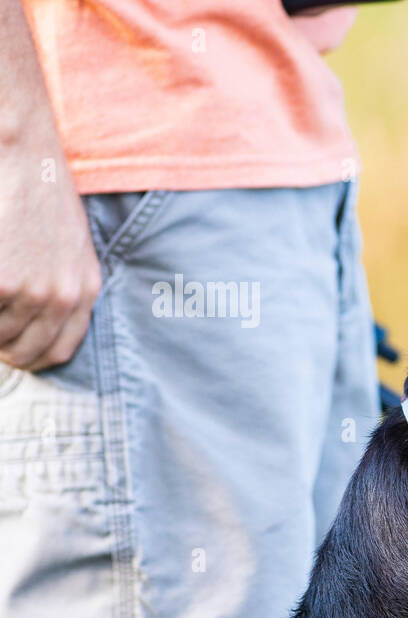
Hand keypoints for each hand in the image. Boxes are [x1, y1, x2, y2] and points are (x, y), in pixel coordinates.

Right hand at [0, 155, 100, 369]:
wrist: (23, 156)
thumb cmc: (40, 193)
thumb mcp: (70, 246)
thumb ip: (60, 286)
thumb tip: (34, 321)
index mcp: (85, 290)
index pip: (59, 352)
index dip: (30, 357)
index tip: (10, 350)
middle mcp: (63, 298)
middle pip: (24, 352)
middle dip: (1, 346)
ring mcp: (30, 292)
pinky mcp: (0, 284)